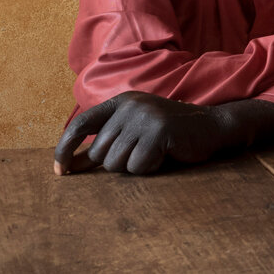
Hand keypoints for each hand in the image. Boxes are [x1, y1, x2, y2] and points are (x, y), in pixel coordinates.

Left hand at [54, 91, 226, 175]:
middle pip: (100, 153)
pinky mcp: (159, 131)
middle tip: (143, 153)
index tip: (60, 172)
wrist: (213, 126)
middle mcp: (131, 105)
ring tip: (156, 152)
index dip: (64, 149)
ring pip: (116, 163)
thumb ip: (104, 145)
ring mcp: (145, 116)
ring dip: (135, 166)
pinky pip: (137, 166)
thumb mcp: (134, 133)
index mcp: (121, 102)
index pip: (80, 125)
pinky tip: (166, 154)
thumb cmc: (171, 134)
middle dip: (118, 162)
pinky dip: (151, 168)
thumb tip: (69, 165)